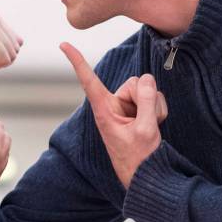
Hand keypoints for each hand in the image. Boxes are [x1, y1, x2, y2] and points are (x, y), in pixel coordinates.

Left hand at [61, 42, 162, 188]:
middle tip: (147, 122)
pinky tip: (154, 125)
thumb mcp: (144, 130)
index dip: (77, 61)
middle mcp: (114, 105)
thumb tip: (147, 79)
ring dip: (154, 107)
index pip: (89, 80)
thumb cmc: (139, 159)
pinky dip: (158, 111)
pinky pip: (153, 98)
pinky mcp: (137, 110)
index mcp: (105, 110)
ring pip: (147, 89)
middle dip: (147, 98)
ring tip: (150, 127)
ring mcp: (127, 107)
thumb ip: (146, 101)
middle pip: (135, 82)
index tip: (63, 43)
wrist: (147, 177)